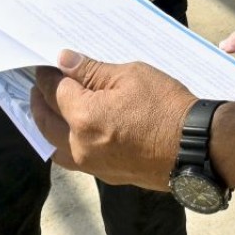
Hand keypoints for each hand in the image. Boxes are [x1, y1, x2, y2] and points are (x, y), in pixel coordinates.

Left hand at [31, 50, 194, 187]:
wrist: (195, 147)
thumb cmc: (167, 107)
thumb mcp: (131, 76)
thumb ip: (92, 71)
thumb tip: (64, 61)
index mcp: (84, 116)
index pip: (54, 90)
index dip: (48, 74)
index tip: (45, 64)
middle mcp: (80, 145)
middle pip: (46, 121)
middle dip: (39, 100)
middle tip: (38, 84)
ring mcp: (91, 164)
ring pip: (54, 145)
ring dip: (48, 125)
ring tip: (48, 108)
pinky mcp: (105, 174)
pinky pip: (73, 158)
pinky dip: (64, 141)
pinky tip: (71, 130)